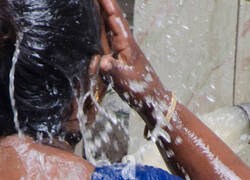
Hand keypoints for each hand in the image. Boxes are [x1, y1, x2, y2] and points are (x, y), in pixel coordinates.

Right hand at [96, 0, 168, 116]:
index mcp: (127, 44)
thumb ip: (112, 69)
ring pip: (111, 26)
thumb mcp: (124, 80)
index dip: (108, 6)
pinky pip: (110, 37)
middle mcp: (125, 43)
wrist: (152, 99)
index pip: (115, 20)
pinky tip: (100, 23)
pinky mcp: (121, 56)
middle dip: (105, 4)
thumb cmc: (140, 90)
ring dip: (104, 12)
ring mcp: (123, 49)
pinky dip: (104, 27)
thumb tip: (100, 61)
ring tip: (97, 2)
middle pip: (113, 18)